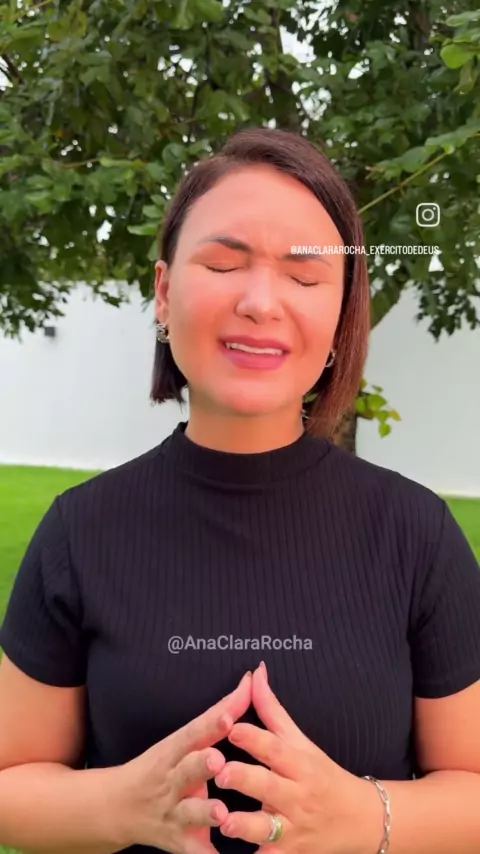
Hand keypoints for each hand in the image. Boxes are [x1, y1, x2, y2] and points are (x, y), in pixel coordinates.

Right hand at [115, 670, 251, 853]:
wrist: (118, 807)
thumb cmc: (162, 765)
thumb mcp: (184, 739)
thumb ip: (220, 713)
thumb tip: (252, 680)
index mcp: (175, 750)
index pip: (194, 733)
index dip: (211, 724)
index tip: (229, 716)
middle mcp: (172, 780)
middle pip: (187, 770)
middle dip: (201, 766)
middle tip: (217, 761)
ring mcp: (174, 812)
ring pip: (190, 812)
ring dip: (205, 812)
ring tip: (222, 813)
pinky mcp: (178, 841)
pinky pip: (195, 852)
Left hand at [214, 663, 381, 853]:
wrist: (362, 822)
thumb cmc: (323, 775)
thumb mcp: (301, 741)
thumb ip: (272, 709)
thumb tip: (256, 672)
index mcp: (299, 764)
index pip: (276, 747)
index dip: (254, 736)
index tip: (231, 727)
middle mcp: (297, 796)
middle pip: (269, 786)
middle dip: (246, 780)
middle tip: (222, 773)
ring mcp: (293, 829)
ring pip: (267, 828)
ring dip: (245, 826)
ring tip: (224, 820)